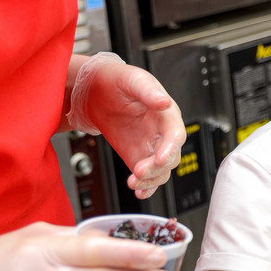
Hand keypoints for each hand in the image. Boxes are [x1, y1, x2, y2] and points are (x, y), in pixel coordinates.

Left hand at [66, 52, 186, 197]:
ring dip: (150, 180)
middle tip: (139, 172)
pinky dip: (147, 187)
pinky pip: (148, 177)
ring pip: (161, 171)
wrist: (94, 90)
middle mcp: (162, 133)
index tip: (159, 158)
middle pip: (170, 157)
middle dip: (156, 168)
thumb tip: (164, 102)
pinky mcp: (138, 157)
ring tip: (134, 183)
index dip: (170, 148)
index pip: (176, 135)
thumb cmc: (116, 80)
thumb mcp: (131, 79)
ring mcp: (151, 147)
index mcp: (166, 114)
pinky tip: (139, 192)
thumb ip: (148, 90)